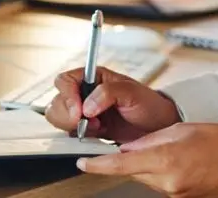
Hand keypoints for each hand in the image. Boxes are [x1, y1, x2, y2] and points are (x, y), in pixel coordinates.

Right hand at [44, 67, 180, 143]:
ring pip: (60, 119)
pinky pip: (72, 135)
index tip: (79, 110)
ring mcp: (86, 114)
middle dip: (68, 115)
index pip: (65, 81)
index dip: (67, 95)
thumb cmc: (149, 104)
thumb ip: (107, 93)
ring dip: (73, 127)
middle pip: (57, 102)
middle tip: (86, 123)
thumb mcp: (131, 92)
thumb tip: (87, 105)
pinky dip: (79, 139)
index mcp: (93, 78)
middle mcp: (85, 94)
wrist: (160, 127)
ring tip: (97, 129)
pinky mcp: (90, 131)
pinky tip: (97, 137)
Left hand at [78, 123, 217, 197]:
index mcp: (165, 160)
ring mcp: (174, 194)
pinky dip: (162, 172)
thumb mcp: (181, 129)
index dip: (97, 165)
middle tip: (142, 144)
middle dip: (129, 159)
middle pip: (133, 172)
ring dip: (149, 165)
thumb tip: (128, 146)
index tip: (83, 162)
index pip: (120, 165)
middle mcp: (167, 182)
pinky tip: (179, 162)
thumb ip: (150, 140)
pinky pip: (161, 185)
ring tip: (172, 150)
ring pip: (147, 178)